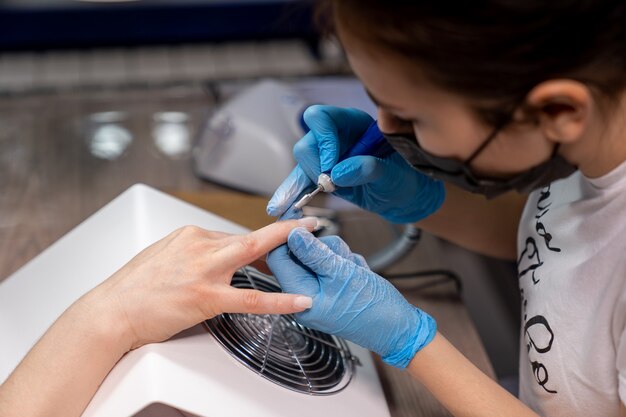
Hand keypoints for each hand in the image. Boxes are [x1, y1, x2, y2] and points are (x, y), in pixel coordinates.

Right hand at [86, 218, 317, 350]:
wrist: (111, 311)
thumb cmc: (134, 288)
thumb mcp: (164, 256)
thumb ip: (194, 252)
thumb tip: (218, 254)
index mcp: (190, 236)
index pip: (233, 236)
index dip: (260, 241)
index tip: (279, 236)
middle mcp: (199, 246)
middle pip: (250, 235)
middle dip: (284, 229)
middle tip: (310, 224)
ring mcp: (203, 270)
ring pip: (253, 254)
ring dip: (286, 251)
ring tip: (313, 252)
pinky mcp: (205, 296)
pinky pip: (251, 297)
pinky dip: (279, 299)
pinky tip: (299, 301)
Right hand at [266, 105, 444, 222]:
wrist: (406, 197)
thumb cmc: (407, 178)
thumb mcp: (395, 174)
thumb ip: (371, 169)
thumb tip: (338, 173)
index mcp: (355, 124)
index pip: (324, 118)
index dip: (323, 140)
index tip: (332, 166)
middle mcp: (337, 136)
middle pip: (308, 142)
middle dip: (315, 166)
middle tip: (330, 186)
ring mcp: (328, 156)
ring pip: (302, 163)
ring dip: (299, 183)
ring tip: (300, 203)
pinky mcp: (322, 176)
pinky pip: (301, 182)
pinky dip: (291, 194)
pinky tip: (279, 207)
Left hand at [267, 228, 436, 367]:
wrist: (398, 328)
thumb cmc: (373, 309)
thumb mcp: (343, 274)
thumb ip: (315, 253)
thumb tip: (293, 235)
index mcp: (300, 296)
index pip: (278, 259)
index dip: (289, 238)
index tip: (306, 226)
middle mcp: (304, 296)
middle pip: (300, 255)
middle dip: (323, 250)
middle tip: (341, 257)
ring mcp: (319, 293)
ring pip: (319, 257)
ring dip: (338, 256)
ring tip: (353, 269)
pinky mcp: (332, 289)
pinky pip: (332, 265)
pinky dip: (346, 264)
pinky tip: (357, 274)